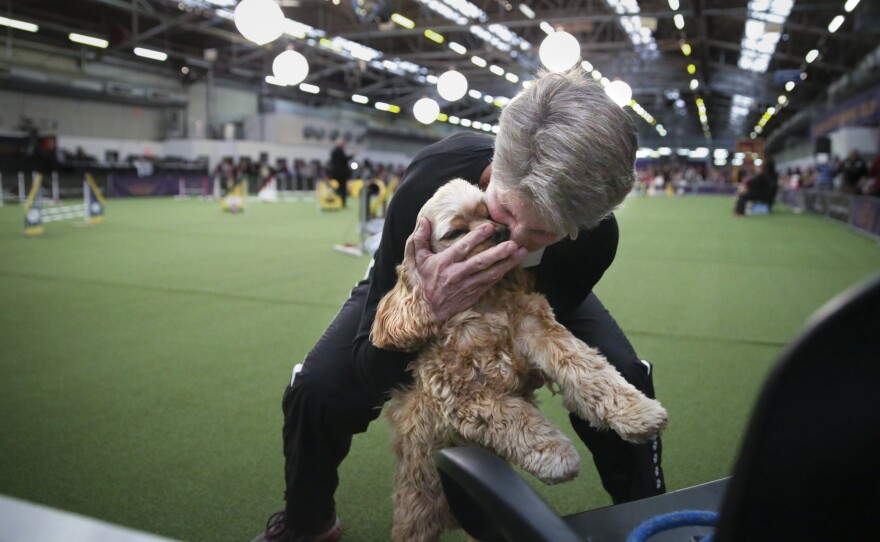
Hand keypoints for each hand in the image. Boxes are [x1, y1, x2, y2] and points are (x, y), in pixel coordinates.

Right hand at [411, 218, 528, 321]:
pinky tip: (513, 264)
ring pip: (490, 273)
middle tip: (513, 244)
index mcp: (444, 263)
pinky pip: (491, 282)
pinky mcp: (475, 293)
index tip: (489, 227)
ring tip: (521, 252)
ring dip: (507, 263)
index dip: (476, 237)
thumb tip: (424, 220)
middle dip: (498, 253)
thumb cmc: (425, 281)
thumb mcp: (418, 260)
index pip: (462, 248)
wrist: (429, 311)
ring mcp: (468, 285)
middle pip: (481, 262)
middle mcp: (457, 274)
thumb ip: (420, 239)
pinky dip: (503, 272)